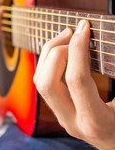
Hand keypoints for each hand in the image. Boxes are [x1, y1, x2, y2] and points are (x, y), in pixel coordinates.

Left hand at [34, 20, 114, 149]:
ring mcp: (63, 117)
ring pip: (40, 82)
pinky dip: (49, 63)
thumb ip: (114, 70)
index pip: (77, 79)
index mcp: (95, 121)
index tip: (84, 28)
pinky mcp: (61, 111)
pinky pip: (44, 84)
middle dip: (56, 51)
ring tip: (66, 37)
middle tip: (73, 32)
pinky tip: (62, 52)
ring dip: (48, 55)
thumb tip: (108, 45)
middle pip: (47, 82)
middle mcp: (72, 121)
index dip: (79, 48)